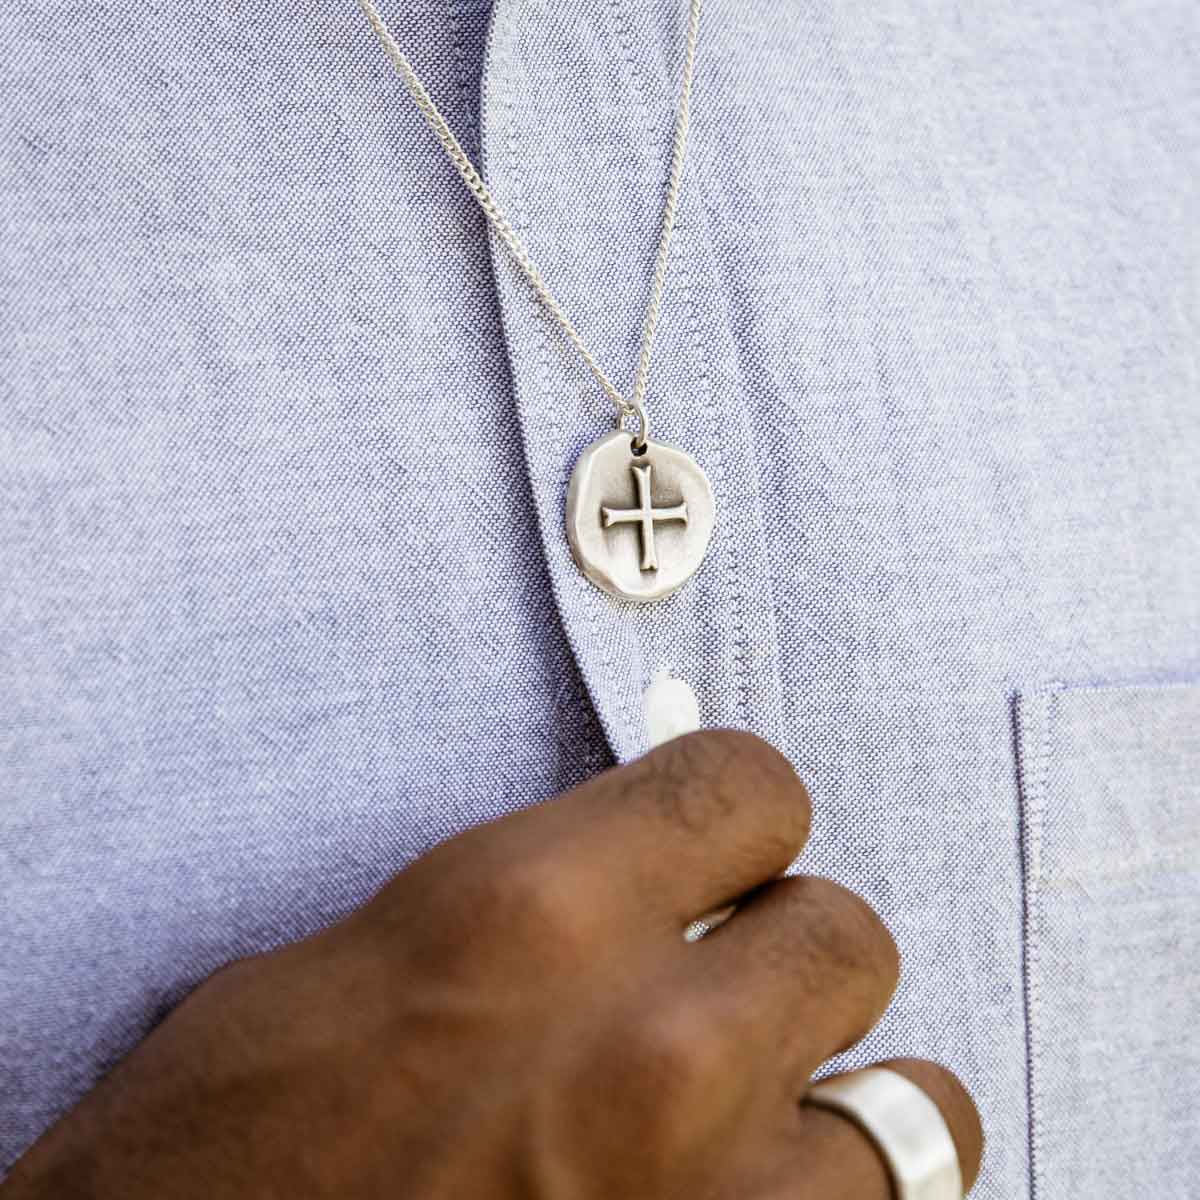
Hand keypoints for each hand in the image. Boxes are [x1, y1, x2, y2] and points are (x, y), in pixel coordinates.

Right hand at [5, 730, 982, 1197]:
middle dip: (790, 949)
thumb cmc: (215, 1162)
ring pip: (915, 1106)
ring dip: (843, 1097)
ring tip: (765, 1115)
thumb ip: (524, 905)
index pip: (750, 785)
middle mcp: (649, 1050)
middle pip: (847, 933)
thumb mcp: (348, 969)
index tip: (719, 846)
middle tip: (724, 985)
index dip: (737, 810)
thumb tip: (629, 878)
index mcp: (533, 914)